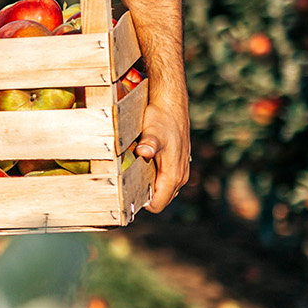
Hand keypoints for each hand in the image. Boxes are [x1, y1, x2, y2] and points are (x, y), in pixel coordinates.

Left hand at [135, 93, 190, 212]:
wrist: (172, 103)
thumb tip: (144, 151)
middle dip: (145, 197)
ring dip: (150, 187)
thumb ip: (149, 144)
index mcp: (174, 174)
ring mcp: (181, 170)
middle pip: (161, 200)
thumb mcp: (152, 131)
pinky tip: (143, 167)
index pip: (158, 204)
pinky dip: (155, 179)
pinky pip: (166, 180)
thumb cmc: (161, 118)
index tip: (126, 196)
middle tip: (126, 186)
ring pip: (164, 190)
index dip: (142, 204)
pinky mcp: (179, 163)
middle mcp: (181, 175)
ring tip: (133, 176)